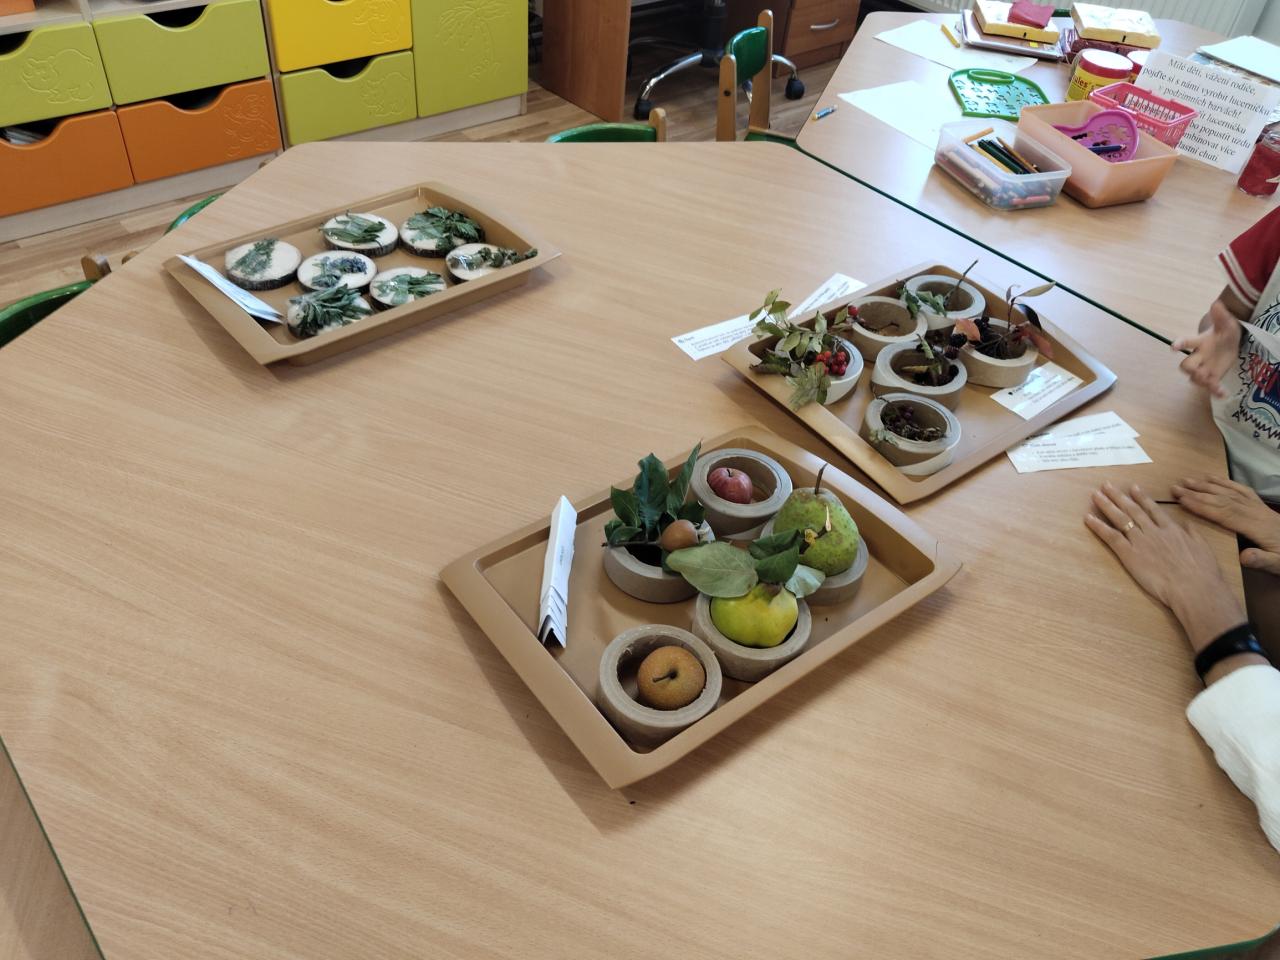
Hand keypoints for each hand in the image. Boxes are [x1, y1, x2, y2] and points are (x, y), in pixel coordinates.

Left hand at [1085, 482, 1245, 650]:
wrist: (1193, 587)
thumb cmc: (1202, 572)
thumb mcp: (1202, 547)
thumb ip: (1192, 533)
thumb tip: (1186, 524)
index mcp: (1171, 529)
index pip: (1153, 509)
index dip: (1141, 497)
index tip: (1133, 487)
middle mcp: (1153, 531)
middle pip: (1133, 509)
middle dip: (1119, 496)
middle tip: (1106, 485)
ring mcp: (1140, 541)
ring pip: (1120, 518)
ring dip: (1106, 505)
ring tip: (1096, 494)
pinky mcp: (1129, 554)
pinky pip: (1111, 536)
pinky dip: (1098, 526)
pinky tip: (1088, 518)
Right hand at [1171, 475, 1279, 573]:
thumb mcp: (1278, 566)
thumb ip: (1262, 561)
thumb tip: (1242, 556)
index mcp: (1256, 527)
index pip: (1224, 513)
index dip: (1202, 506)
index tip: (1181, 500)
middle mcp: (1255, 512)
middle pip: (1222, 499)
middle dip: (1197, 492)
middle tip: (1175, 487)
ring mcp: (1258, 507)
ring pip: (1229, 492)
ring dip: (1207, 485)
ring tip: (1187, 480)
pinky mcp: (1261, 506)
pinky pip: (1241, 490)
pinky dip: (1225, 483)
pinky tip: (1212, 478)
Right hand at [1172, 299, 1241, 398]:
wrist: (1230, 342)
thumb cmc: (1225, 331)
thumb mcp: (1226, 323)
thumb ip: (1220, 315)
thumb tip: (1217, 303)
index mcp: (1199, 342)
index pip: (1186, 342)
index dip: (1179, 344)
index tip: (1173, 348)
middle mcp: (1198, 356)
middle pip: (1186, 366)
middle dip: (1190, 369)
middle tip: (1200, 372)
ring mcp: (1204, 368)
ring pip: (1195, 378)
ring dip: (1202, 381)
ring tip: (1214, 384)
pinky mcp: (1213, 377)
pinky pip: (1210, 386)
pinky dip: (1215, 391)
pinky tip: (1223, 393)